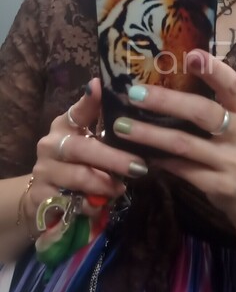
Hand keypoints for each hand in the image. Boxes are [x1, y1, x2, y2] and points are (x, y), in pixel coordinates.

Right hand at [23, 79, 146, 233]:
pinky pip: (72, 202)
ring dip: (105, 184)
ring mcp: (44, 171)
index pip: (77, 110)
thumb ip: (106, 130)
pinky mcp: (41, 197)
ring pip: (78, 176)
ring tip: (121, 188)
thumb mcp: (89, 145)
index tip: (100, 87)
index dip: (88, 101)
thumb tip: (137, 115)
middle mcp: (51, 144)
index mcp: (64, 126)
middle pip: (82, 148)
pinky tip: (101, 205)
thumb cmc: (76, 165)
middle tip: (138, 167)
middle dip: (112, 159)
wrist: (43, 198)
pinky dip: (91, 205)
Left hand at [113, 50, 235, 215]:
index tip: (190, 55)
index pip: (231, 85)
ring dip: (150, 134)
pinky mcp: (220, 185)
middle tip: (134, 94)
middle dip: (165, 101)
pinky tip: (139, 154)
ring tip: (122, 126)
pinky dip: (159, 160)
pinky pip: (182, 170)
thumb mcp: (234, 121)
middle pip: (202, 112)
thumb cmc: (233, 146)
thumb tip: (165, 75)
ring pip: (184, 144)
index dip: (213, 70)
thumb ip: (211, 102)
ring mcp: (233, 161)